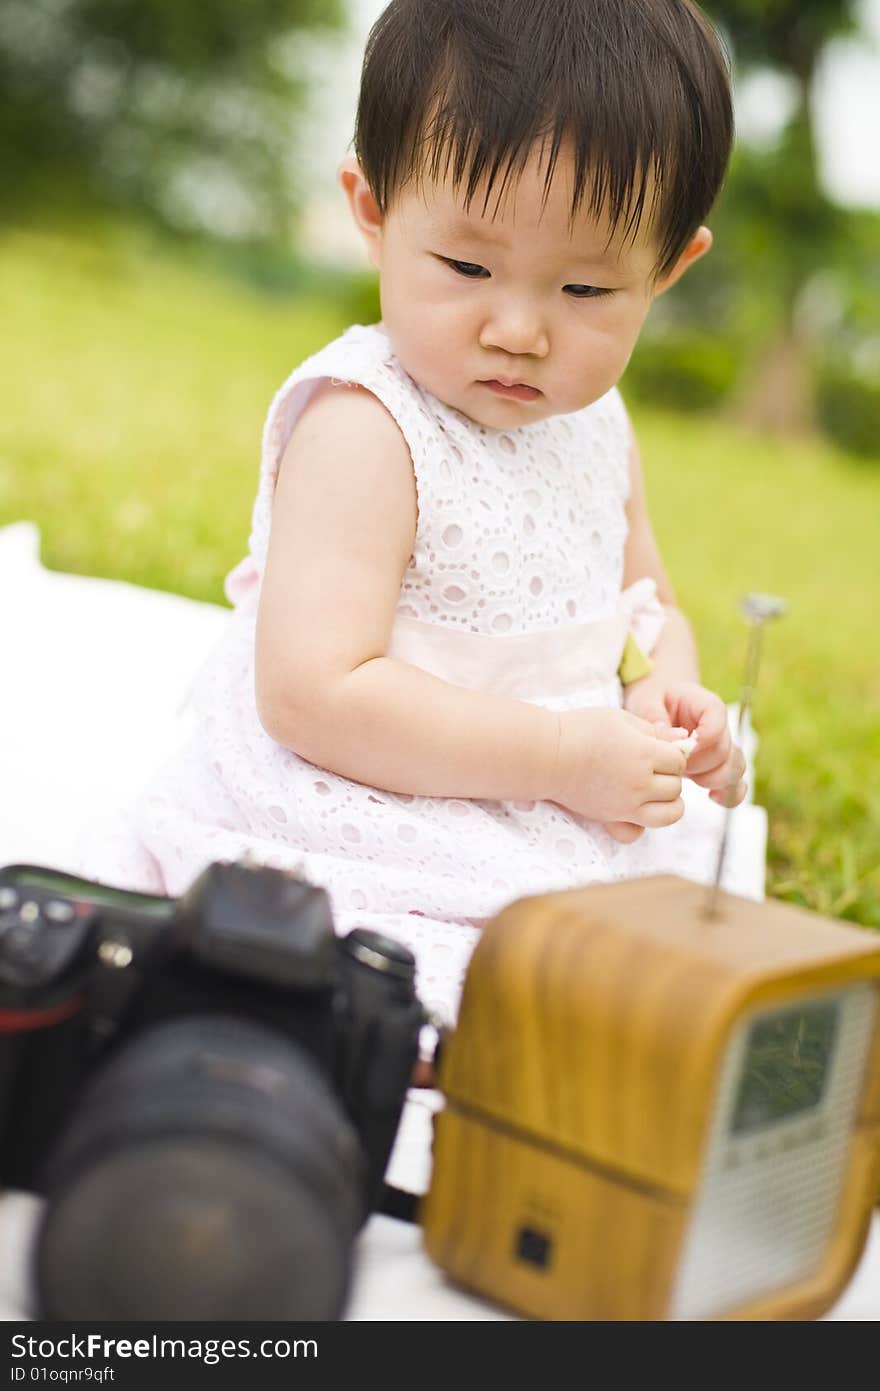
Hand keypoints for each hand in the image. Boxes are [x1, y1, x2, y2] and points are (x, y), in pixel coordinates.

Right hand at [550, 707, 688, 834]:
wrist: (547, 755)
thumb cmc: (581, 730)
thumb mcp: (620, 719)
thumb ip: (653, 730)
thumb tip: (682, 737)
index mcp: (644, 753)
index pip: (679, 760)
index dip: (672, 752)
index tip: (656, 747)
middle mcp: (640, 781)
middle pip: (676, 785)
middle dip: (670, 774)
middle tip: (653, 765)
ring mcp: (627, 803)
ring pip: (672, 811)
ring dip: (669, 799)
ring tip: (656, 788)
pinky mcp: (614, 816)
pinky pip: (646, 828)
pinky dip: (653, 818)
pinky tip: (644, 804)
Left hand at [624, 678, 746, 808]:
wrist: (658, 704)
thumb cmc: (653, 700)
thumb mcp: (647, 701)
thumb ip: (655, 716)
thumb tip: (673, 740)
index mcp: (707, 706)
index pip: (717, 724)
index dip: (701, 741)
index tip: (680, 747)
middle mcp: (721, 727)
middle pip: (724, 752)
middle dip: (699, 765)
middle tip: (675, 765)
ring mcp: (723, 748)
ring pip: (735, 769)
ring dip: (713, 781)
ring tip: (691, 778)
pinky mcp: (720, 767)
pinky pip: (737, 784)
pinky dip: (729, 795)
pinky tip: (712, 797)